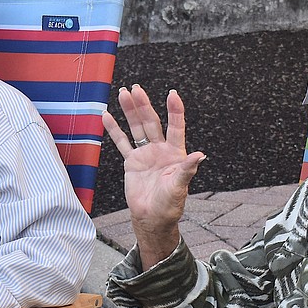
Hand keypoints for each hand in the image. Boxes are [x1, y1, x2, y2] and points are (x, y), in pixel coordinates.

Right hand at [104, 85, 205, 262]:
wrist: (152, 218)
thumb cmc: (169, 205)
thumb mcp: (179, 187)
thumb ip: (187, 169)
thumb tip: (200, 155)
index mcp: (175, 153)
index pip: (176, 127)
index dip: (174, 111)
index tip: (172, 94)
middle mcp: (160, 149)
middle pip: (151, 122)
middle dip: (144, 105)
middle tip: (136, 89)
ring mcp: (145, 154)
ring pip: (136, 127)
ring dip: (130, 111)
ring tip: (123, 93)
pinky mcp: (131, 162)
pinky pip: (122, 142)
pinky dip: (114, 129)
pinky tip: (107, 115)